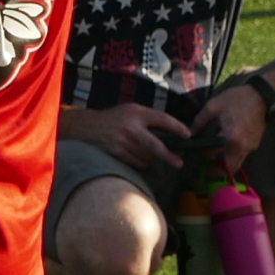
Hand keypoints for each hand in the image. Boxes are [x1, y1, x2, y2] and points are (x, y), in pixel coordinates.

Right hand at [63, 103, 189, 168]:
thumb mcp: (131, 111)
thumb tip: (171, 134)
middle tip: (179, 163)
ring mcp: (123, 142)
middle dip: (169, 155)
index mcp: (137, 112)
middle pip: (156, 145)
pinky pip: (137, 163)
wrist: (86, 127)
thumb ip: (148, 119)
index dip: (177, 127)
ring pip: (147, 156)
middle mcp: (131, 126)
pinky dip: (139, 161)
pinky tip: (132, 154)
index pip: (162, 119)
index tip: (188, 135)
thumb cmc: (113, 119)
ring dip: (149, 157)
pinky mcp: (117, 154)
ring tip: (140, 149)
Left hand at [191, 84, 268, 172]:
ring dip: (226, 164)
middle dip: (216, 171)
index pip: (210, 154)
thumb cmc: (238, 100)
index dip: (201, 153)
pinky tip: (228, 145)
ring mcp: (249, 148)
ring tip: (216, 158)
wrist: (262, 97)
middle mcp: (240, 148)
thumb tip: (192, 133)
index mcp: (229, 138)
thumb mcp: (214, 106)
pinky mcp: (254, 145)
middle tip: (206, 167)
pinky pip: (242, 156)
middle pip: (228, 169)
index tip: (195, 150)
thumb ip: (200, 121)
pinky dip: (233, 155)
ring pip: (236, 164)